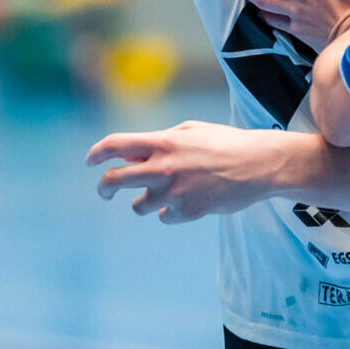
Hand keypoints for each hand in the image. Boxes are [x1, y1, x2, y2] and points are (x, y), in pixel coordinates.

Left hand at [88, 121, 308, 223]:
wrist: (260, 165)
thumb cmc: (226, 144)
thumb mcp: (192, 131)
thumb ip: (161, 141)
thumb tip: (133, 156)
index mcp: (163, 142)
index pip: (116, 145)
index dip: (96, 153)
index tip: (90, 162)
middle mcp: (163, 167)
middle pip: (115, 180)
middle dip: (104, 188)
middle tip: (104, 192)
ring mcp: (174, 192)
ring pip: (138, 206)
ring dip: (143, 202)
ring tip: (160, 196)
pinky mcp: (187, 211)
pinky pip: (164, 217)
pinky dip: (169, 212)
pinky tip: (187, 202)